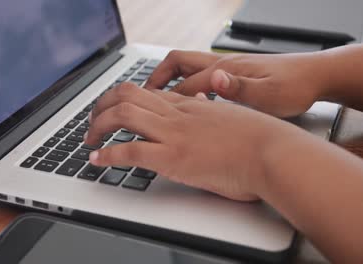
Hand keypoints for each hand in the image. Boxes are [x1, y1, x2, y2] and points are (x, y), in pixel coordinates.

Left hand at [85, 83, 300, 200]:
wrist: (273, 152)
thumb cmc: (259, 139)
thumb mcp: (229, 118)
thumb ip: (209, 112)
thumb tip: (198, 106)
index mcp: (189, 103)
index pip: (145, 91)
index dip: (121, 98)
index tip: (111, 109)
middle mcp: (177, 113)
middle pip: (126, 94)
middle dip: (101, 106)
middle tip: (93, 122)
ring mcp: (173, 133)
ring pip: (122, 115)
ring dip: (98, 126)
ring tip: (89, 140)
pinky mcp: (174, 157)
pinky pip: (130, 151)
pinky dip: (108, 155)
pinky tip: (98, 160)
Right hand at [144, 50, 328, 117]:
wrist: (314, 76)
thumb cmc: (294, 87)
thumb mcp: (270, 95)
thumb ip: (239, 88)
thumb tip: (216, 80)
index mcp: (225, 71)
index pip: (183, 85)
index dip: (162, 101)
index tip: (144, 116)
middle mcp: (220, 65)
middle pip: (176, 64)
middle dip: (154, 79)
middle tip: (139, 98)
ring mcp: (224, 67)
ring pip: (185, 67)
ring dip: (166, 80)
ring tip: (152, 98)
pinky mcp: (230, 73)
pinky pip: (197, 75)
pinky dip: (183, 84)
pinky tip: (184, 100)